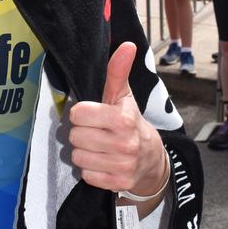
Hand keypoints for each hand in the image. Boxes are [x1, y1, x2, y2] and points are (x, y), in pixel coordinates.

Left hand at [69, 42, 166, 197]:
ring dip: (84, 152)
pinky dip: (90, 169)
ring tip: (98, 147)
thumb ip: (118, 71)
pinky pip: (86, 175)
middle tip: (96, 132)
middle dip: (82, 133)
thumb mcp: (123, 96)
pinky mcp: (118, 183)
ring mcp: (122, 165)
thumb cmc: (130, 121)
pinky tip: (102, 161)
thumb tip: (126, 45)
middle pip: (75, 136)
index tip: (93, 114)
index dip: (82, 113)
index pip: (77, 114)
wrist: (151, 158)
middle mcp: (125, 143)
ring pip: (78, 156)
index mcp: (123, 118)